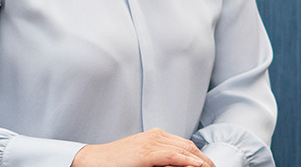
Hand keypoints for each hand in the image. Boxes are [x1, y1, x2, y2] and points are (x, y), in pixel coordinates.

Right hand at [70, 128, 214, 166]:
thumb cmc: (114, 162)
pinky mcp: (146, 153)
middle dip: (204, 159)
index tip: (208, 166)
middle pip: (189, 146)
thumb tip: (179, 166)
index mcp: (155, 136)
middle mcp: (155, 136)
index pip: (185, 144)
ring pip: (184, 150)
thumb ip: (160, 161)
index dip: (200, 156)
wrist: (93, 161)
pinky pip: (173, 156)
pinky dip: (188, 161)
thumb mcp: (142, 160)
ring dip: (201, 161)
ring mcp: (151, 143)